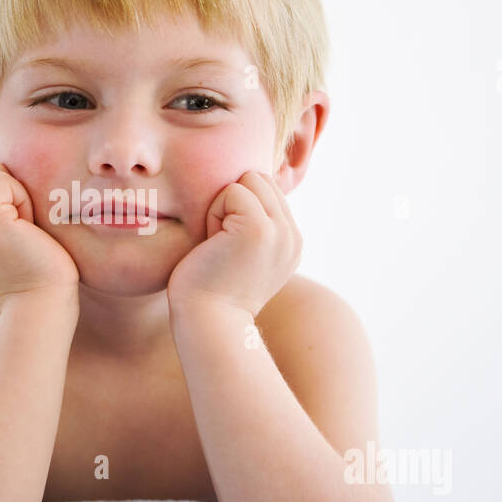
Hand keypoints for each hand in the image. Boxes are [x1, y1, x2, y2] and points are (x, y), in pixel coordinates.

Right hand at [0, 163, 79, 311]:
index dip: (14, 206)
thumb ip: (0, 218)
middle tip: (24, 242)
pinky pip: (4, 179)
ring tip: (24, 239)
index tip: (21, 244)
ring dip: (21, 202)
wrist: (42, 307)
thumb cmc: (41, 279)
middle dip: (16, 200)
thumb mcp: (10, 245)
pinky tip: (25, 234)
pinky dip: (24, 201)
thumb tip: (13, 192)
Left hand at [166, 170, 301, 316]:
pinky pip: (232, 191)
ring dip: (222, 208)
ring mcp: (279, 231)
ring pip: (248, 181)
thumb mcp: (243, 256)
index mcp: (292, 242)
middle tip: (221, 243)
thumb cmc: (211, 290)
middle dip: (232, 203)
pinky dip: (213, 214)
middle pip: (260, 179)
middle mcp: (292, 236)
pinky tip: (214, 244)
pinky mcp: (258, 228)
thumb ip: (254, 225)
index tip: (228, 245)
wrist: (209, 322)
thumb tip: (243, 185)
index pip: (268, 191)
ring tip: (219, 244)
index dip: (239, 207)